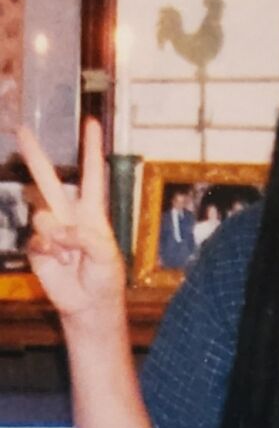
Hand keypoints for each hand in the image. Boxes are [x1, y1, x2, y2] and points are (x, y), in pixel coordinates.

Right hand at [17, 119, 124, 320]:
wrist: (88, 304)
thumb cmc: (105, 278)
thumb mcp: (107, 255)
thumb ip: (86, 237)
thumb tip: (60, 231)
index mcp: (92, 214)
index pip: (92, 176)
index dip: (91, 150)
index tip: (91, 122)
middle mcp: (69, 217)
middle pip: (49, 181)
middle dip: (35, 156)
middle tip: (21, 129)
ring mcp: (51, 231)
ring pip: (42, 214)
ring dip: (56, 236)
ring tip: (70, 255)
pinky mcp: (37, 248)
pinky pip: (36, 239)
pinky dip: (48, 250)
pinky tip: (59, 261)